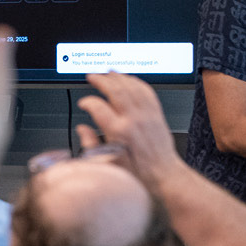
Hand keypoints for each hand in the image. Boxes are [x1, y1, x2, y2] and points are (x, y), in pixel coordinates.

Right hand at [75, 72, 191, 191]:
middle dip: (101, 80)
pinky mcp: (156, 114)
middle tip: (92, 76)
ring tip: (109, 72)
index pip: (98, 107)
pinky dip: (137, 82)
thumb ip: (91, 144)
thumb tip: (82, 129)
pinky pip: (147, 91)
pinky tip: (130, 79)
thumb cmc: (138, 172)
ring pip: (132, 87)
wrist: (163, 173)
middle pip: (115, 90)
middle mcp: (133, 120)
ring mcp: (147, 115)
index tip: (84, 103)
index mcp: (118, 132)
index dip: (88, 102)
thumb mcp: (108, 162)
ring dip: (119, 77)